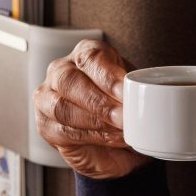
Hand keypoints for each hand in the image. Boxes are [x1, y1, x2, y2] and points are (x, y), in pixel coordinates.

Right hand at [34, 39, 150, 178]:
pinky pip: (61, 130)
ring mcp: (48, 96)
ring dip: (93, 121)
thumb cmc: (122, 107)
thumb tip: (151, 99)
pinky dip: (88, 137)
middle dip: (98, 101)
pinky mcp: (44, 123)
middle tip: (122, 117)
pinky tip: (109, 139)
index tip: (125, 93)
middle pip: (69, 80)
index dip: (107, 76)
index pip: (90, 58)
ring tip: (119, 132)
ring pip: (61, 106)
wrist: (115, 141)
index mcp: (87, 54)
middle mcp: (62, 70)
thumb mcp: (135, 95)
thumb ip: (139, 93)